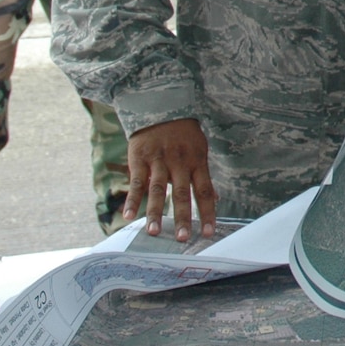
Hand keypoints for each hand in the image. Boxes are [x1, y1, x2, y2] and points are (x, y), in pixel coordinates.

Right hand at [125, 118, 216, 241]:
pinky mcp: (139, 158)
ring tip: (153, 232)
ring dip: (155, 212)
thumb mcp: (199, 151)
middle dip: (182, 217)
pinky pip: (136, 181)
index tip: (207, 233)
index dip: (206, 212)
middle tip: (182, 238)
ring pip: (157, 189)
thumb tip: (214, 200)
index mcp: (196, 162)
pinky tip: (129, 216)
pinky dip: (132, 199)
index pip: (204, 191)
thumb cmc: (183, 135)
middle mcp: (179, 162)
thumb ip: (202, 177)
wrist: (161, 107)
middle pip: (181, 193)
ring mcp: (159, 160)